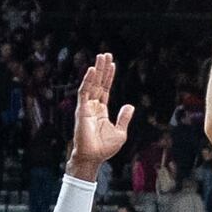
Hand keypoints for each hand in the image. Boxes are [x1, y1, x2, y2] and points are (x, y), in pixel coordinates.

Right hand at [68, 51, 130, 175]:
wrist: (93, 157)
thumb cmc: (105, 148)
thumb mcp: (120, 132)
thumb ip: (124, 118)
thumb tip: (130, 105)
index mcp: (101, 110)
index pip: (105, 89)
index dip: (109, 76)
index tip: (112, 64)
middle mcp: (93, 106)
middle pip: (98, 83)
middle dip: (102, 68)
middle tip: (105, 54)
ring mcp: (86, 107)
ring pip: (91, 83)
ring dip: (96, 70)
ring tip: (101, 57)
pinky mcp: (81, 110)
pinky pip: (84, 92)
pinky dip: (87, 80)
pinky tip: (92, 70)